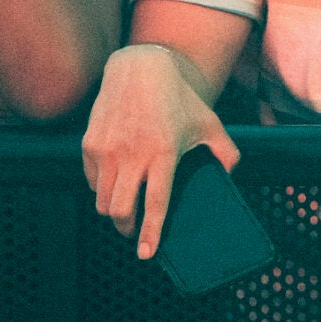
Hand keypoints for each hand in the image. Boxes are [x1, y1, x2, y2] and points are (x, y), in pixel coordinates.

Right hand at [81, 44, 238, 257]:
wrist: (140, 68)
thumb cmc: (179, 98)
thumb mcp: (210, 122)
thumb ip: (226, 151)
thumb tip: (230, 175)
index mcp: (164, 152)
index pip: (155, 203)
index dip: (151, 232)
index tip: (147, 254)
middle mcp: (132, 154)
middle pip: (120, 210)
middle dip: (127, 229)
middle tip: (135, 233)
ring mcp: (107, 150)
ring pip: (102, 200)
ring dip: (113, 212)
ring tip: (125, 211)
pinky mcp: (90, 144)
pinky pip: (91, 181)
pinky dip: (101, 190)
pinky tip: (115, 184)